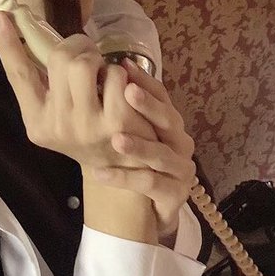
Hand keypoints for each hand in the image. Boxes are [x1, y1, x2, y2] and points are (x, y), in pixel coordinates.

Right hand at [0, 12, 155, 169]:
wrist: (127, 167)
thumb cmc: (91, 129)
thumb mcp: (61, 112)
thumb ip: (46, 82)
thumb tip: (25, 34)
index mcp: (37, 120)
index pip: (18, 75)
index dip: (7, 43)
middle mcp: (57, 126)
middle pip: (59, 58)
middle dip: (78, 46)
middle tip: (89, 54)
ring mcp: (86, 127)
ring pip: (85, 64)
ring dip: (100, 60)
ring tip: (104, 76)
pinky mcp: (117, 124)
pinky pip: (115, 75)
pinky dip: (121, 73)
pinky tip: (124, 90)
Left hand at [90, 60, 195, 240]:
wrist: (149, 210)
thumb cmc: (137, 166)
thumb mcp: (129, 134)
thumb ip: (119, 110)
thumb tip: (93, 76)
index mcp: (169, 124)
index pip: (162, 96)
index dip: (145, 81)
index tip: (123, 65)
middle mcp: (180, 143)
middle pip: (170, 120)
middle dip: (149, 106)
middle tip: (128, 91)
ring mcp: (181, 169)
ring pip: (161, 154)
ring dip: (139, 146)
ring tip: (116, 139)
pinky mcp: (175, 194)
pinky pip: (149, 183)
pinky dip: (124, 178)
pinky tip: (100, 174)